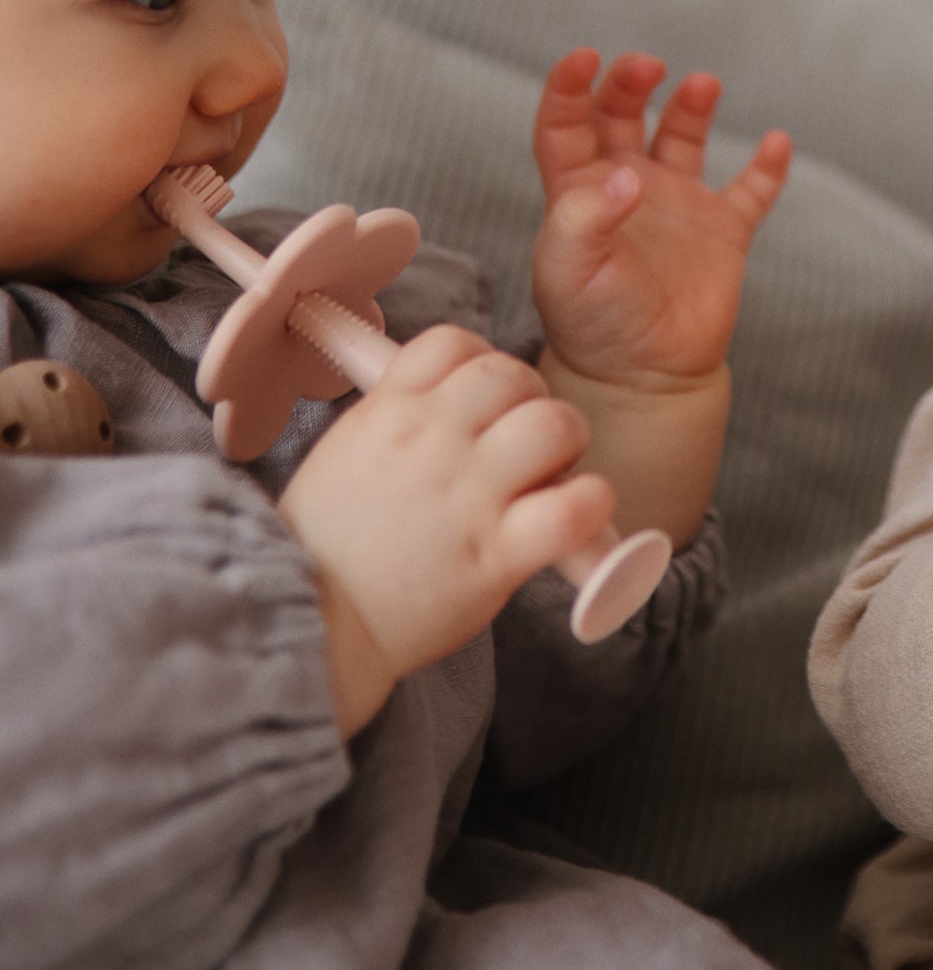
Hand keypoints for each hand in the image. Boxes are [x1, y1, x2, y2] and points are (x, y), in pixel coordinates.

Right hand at [280, 325, 614, 725]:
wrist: (306, 627)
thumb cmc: (326, 549)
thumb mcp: (344, 457)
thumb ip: (396, 421)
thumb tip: (446, 402)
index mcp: (388, 413)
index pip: (454, 342)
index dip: (482, 362)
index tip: (484, 402)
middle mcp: (431, 441)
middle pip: (512, 374)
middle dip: (532, 401)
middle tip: (527, 445)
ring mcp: (467, 496)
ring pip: (555, 425)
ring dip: (567, 446)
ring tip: (549, 478)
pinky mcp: (497, 555)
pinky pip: (575, 508)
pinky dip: (590, 507)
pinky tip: (572, 520)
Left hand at [530, 50, 791, 390]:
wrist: (642, 378)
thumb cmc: (592, 327)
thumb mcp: (566, 272)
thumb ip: (585, 217)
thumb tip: (628, 173)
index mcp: (577, 192)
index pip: (566, 124)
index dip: (570, 87)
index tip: (585, 59)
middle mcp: (626, 189)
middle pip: (622, 116)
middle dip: (631, 84)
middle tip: (646, 66)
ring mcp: (677, 208)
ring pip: (683, 139)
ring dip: (691, 107)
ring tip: (702, 84)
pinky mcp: (722, 234)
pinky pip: (751, 192)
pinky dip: (767, 167)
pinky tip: (775, 143)